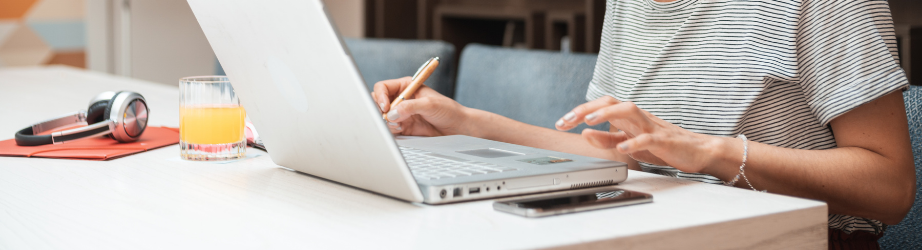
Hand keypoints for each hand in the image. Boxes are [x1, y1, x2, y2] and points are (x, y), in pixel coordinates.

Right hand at [371, 77, 472, 136]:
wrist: (457, 128)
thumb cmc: (448, 110)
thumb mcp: (429, 104)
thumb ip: (410, 107)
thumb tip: (391, 113)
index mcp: (406, 86)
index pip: (383, 88)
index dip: (381, 96)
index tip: (385, 107)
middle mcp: (401, 99)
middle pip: (378, 102)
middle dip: (380, 110)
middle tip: (388, 118)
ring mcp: (401, 114)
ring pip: (382, 117)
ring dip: (387, 122)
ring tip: (400, 125)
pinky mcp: (403, 127)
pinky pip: (389, 128)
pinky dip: (391, 130)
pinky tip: (402, 130)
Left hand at [554, 96, 735, 173]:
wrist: (695, 150)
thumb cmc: (661, 145)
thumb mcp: (628, 143)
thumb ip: (607, 139)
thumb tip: (585, 133)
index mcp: (627, 117)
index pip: (599, 107)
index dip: (578, 113)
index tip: (560, 123)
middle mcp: (637, 117)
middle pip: (610, 102)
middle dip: (585, 109)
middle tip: (565, 120)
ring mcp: (651, 126)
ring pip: (628, 110)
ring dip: (606, 114)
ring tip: (588, 122)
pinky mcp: (664, 140)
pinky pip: (647, 138)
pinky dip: (634, 142)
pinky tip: (621, 148)